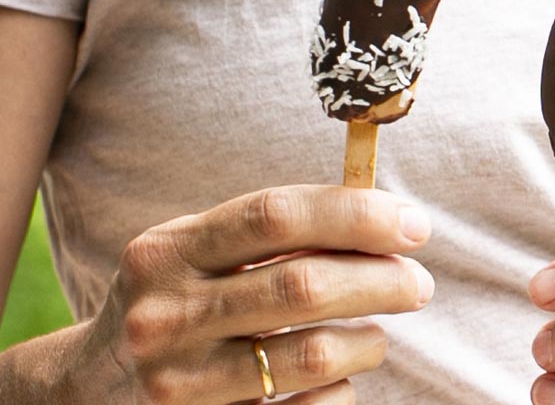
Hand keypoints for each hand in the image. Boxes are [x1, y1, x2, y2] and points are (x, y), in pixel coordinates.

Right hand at [76, 185, 433, 403]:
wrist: (88, 389)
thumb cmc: (175, 301)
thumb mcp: (198, 254)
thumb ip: (270, 234)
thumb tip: (380, 221)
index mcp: (169, 250)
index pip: (277, 216)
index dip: (356, 215)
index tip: (413, 225)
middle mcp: (166, 314)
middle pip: (303, 286)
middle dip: (381, 280)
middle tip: (418, 283)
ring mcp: (179, 383)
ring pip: (312, 356)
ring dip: (368, 341)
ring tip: (377, 334)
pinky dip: (338, 391)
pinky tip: (336, 377)